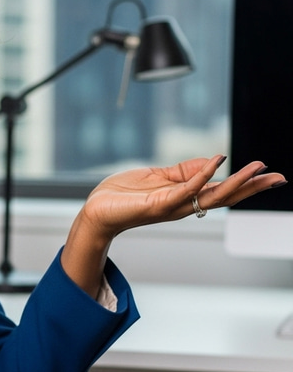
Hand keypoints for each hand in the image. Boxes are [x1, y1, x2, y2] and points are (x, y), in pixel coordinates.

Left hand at [80, 155, 285, 238]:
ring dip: (236, 182)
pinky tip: (217, 161)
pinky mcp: (158, 204)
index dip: (246, 183)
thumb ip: (183, 170)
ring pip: (212, 196)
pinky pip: (185, 189)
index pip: (221, 191)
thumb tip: (214, 160)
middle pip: (225, 197)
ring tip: (258, 168)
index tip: (269, 175)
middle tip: (278, 177)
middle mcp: (183, 205)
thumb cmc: (122, 195)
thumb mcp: (158, 176)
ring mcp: (172, 206)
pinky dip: (202, 175)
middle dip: (252, 187)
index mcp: (184, 197)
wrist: (96, 211)